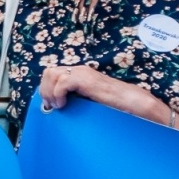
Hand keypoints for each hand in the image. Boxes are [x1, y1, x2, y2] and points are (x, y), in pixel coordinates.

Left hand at [40, 64, 170, 124]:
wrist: (134, 103)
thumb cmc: (113, 105)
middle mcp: (79, 71)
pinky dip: (58, 94)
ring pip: (52, 74)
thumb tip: (55, 107)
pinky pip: (62, 82)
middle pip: (49, 72)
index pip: (52, 74)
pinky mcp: (87, 80)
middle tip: (51, 106)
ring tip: (57, 106)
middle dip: (45, 89)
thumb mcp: (88, 101)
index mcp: (79, 74)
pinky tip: (63, 105)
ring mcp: (83, 73)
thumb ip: (75, 98)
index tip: (49, 105)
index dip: (46, 88)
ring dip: (50, 91)